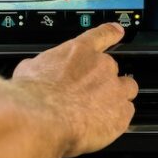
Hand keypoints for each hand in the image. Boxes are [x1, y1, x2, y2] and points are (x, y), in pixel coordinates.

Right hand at [12, 22, 137, 156]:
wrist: (42, 118)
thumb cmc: (33, 95)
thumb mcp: (29, 69)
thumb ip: (42, 66)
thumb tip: (36, 70)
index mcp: (80, 51)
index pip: (103, 34)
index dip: (112, 33)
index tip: (117, 32)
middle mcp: (102, 66)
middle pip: (113, 69)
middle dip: (103, 80)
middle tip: (87, 94)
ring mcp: (115, 89)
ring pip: (127, 89)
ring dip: (117, 97)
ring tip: (101, 110)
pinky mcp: (121, 113)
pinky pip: (126, 114)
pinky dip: (117, 119)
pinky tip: (103, 126)